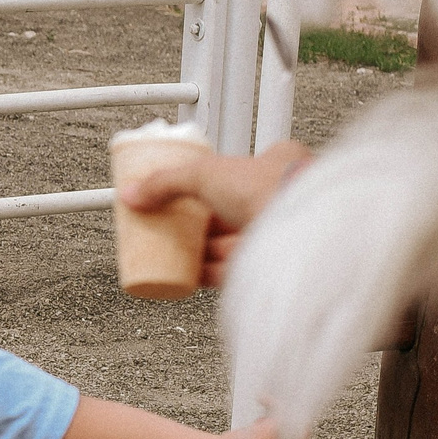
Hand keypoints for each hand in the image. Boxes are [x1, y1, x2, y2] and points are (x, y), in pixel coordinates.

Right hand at [116, 141, 308, 287]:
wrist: (303, 230)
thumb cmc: (272, 188)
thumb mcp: (206, 173)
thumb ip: (167, 182)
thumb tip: (134, 193)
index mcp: (278, 166)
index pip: (238, 170)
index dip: (210, 180)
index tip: (185, 190)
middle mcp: (279, 200)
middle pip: (230, 210)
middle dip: (201, 219)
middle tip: (171, 222)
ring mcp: (275, 234)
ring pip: (228, 242)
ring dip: (199, 248)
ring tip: (169, 249)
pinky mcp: (265, 264)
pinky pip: (229, 269)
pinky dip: (204, 272)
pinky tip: (184, 272)